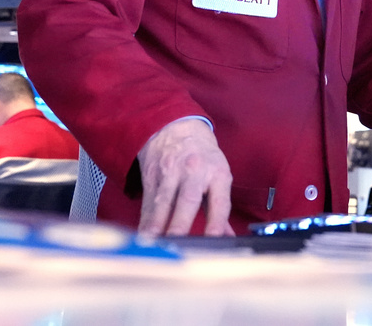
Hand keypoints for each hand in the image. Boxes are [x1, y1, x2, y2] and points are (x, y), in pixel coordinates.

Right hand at [136, 118, 234, 236]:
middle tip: (177, 241)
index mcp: (217, 173)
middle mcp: (195, 172)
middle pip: (188, 200)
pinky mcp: (153, 176)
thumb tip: (227, 236)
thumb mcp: (218, 176)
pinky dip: (146, 220)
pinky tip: (143, 235)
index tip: (214, 238)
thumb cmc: (202, 157)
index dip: (217, 220)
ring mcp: (172, 173)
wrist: (177, 128)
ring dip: (158, 224)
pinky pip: (149, 201)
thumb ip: (220, 209)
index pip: (219, 200)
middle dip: (181, 223)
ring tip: (155, 243)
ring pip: (164, 201)